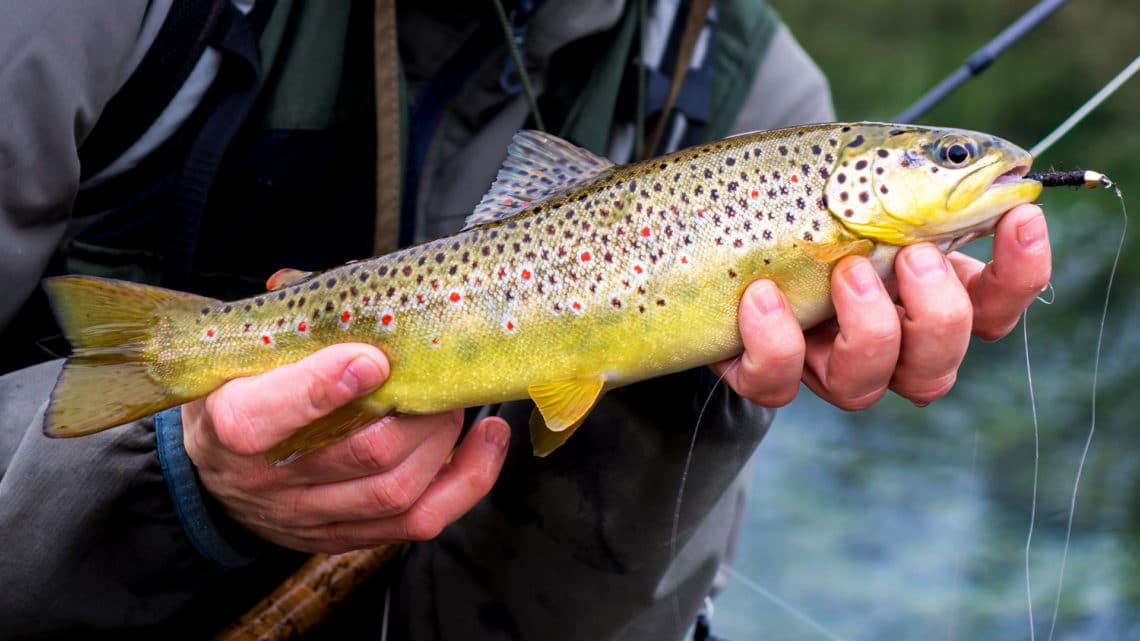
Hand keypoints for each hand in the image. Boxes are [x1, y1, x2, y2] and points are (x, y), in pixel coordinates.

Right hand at [181, 344, 509, 553]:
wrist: (217, 472)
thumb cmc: (243, 394)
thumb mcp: (247, 354)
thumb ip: (297, 322)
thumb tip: (349, 282)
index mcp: (231, 422)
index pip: (263, 417)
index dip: (323, 386)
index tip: (373, 359)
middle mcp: (269, 480)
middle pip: (363, 453)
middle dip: (418, 411)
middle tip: (439, 376)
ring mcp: (310, 515)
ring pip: (396, 491)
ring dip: (444, 442)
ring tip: (458, 406)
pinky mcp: (346, 537)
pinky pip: (419, 522)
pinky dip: (466, 480)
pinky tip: (487, 443)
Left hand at [713, 203, 1050, 409]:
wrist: (719, 215)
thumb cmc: (805, 193)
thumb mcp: (862, 176)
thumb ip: (918, 180)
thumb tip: (989, 162)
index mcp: (920, 292)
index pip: (993, 307)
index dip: (1020, 274)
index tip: (1020, 214)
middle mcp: (881, 342)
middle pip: (936, 367)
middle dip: (937, 314)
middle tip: (910, 253)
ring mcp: (821, 363)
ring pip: (864, 388)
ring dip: (865, 330)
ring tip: (844, 270)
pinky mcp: (763, 372)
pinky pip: (775, 385)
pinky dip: (774, 343)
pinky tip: (760, 295)